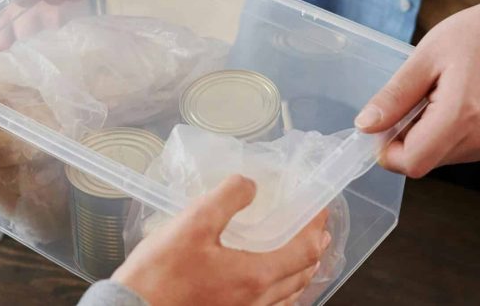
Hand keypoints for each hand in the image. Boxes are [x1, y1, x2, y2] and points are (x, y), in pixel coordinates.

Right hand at [114, 176, 329, 305]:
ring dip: (300, 273)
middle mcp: (258, 300)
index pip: (304, 249)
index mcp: (256, 275)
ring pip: (288, 295)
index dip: (316, 226)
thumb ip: (226, 199)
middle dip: (313, 249)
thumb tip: (249, 184)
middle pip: (302, 275)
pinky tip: (269, 285)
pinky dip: (281, 292)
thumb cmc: (160, 275)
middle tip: (316, 230)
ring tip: (301, 258)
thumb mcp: (192, 224)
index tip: (318, 207)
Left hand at [355, 0, 479, 177]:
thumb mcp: (426, 57)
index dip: (386, 151)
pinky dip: (442, 135)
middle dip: (404, 140)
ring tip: (437, 95)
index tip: (380, 125)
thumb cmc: (479, 34)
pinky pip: (457, 151)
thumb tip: (365, 125)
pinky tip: (452, 102)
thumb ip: (394, 96)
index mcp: (462, 115)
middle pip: (423, 162)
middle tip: (411, 99)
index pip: (412, 162)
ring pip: (438, 159)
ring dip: (423, 137)